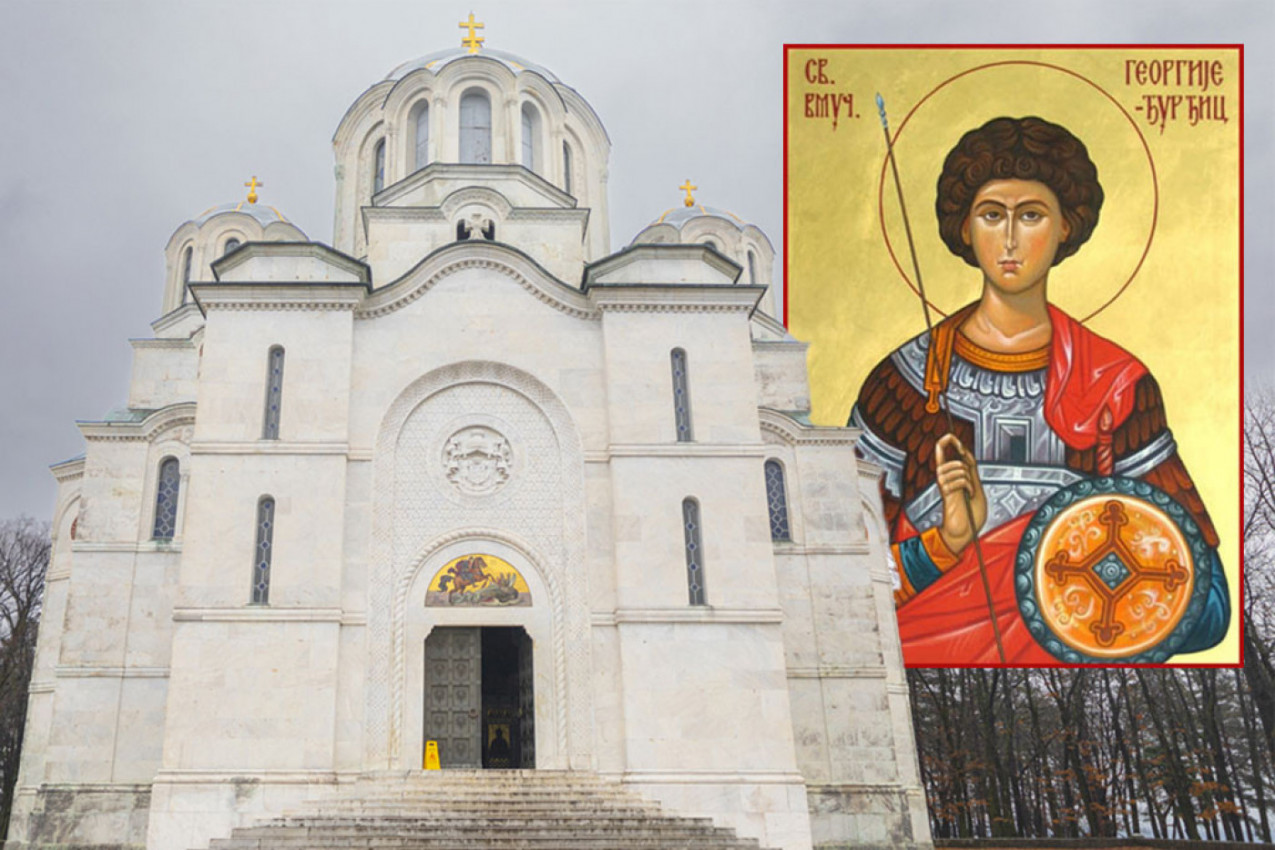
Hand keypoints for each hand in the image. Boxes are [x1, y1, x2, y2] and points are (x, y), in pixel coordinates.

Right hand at [935, 433, 986, 554]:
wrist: (966, 533)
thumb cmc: (970, 515)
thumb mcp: (976, 486)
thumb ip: (970, 471)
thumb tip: (965, 452)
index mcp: (951, 476)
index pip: (943, 451)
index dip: (948, 442)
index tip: (955, 439)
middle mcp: (945, 480)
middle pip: (949, 458)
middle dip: (964, 464)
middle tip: (970, 480)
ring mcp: (945, 487)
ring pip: (955, 468)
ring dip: (967, 477)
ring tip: (970, 490)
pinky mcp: (947, 494)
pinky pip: (958, 480)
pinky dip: (968, 486)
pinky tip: (968, 495)